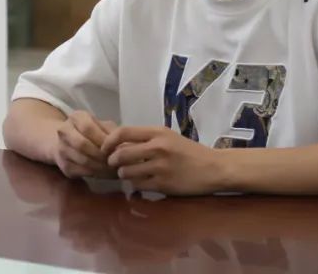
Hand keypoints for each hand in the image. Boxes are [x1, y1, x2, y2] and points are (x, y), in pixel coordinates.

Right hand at [53, 111, 117, 179]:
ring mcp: (61, 149)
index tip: (116, 148)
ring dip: (101, 167)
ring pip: (83, 160)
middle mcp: (64, 131)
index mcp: (76, 117)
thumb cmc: (92, 132)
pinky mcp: (64, 166)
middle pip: (82, 145)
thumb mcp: (103, 126)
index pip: (88, 128)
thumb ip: (112, 133)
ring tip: (115, 170)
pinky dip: (96, 174)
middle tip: (117, 162)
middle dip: (102, 155)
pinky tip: (107, 174)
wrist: (68, 141)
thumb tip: (123, 147)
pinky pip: (81, 172)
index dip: (102, 140)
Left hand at [101, 126, 222, 195]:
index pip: (123, 132)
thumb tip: (119, 145)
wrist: (213, 168)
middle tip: (114, 165)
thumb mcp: (168, 138)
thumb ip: (146, 140)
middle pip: (121, 154)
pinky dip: (134, 185)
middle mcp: (158, 147)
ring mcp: (161, 166)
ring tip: (127, 175)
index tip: (105, 149)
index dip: (109, 141)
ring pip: (127, 172)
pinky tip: (139, 183)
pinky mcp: (163, 184)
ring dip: (123, 175)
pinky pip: (138, 185)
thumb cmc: (189, 152)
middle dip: (113, 162)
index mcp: (158, 132)